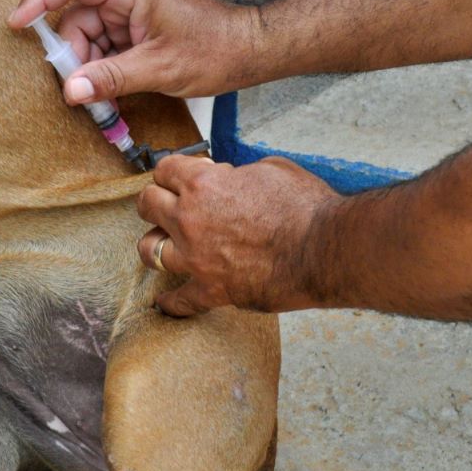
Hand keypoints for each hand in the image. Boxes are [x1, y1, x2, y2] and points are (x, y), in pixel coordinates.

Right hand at [9, 0, 262, 103]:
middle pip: (78, 16)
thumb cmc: (213, 50)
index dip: (39, 0)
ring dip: (90, 66)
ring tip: (99, 99)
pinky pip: (109, 44)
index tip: (17, 24)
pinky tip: (110, 93)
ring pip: (92, 34)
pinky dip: (105, 67)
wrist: (250, 50)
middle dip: (73, 54)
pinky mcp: (140, 26)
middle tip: (76, 91)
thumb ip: (110, 78)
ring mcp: (134, 9)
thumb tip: (70, 90)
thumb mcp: (158, 69)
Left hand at [135, 155, 339, 316]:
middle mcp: (190, 219)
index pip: (165, 169)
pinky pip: (179, 301)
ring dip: (154, 243)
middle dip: (157, 199)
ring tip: (162, 244)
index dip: (174, 170)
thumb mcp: (272, 168)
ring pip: (149, 249)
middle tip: (167, 203)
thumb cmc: (305, 207)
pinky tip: (165, 301)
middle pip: (148, 204)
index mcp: (204, 184)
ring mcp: (196, 258)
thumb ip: (241, 173)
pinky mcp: (212, 290)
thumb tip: (236, 179)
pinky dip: (171, 302)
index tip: (181, 175)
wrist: (324, 248)